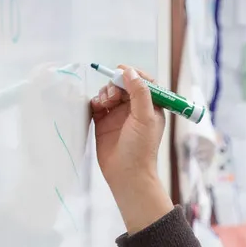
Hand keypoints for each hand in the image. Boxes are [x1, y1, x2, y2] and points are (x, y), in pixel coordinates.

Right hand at [88, 66, 171, 229]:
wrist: (126, 174)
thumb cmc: (140, 149)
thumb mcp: (145, 118)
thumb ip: (140, 93)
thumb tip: (130, 71)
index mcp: (150, 106)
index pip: (143, 82)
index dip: (133, 73)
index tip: (121, 71)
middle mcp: (134, 109)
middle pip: (123, 84)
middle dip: (116, 84)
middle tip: (113, 95)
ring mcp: (117, 115)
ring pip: (109, 92)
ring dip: (105, 93)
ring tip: (105, 104)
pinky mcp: (103, 123)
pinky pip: (97, 104)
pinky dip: (95, 102)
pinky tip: (97, 108)